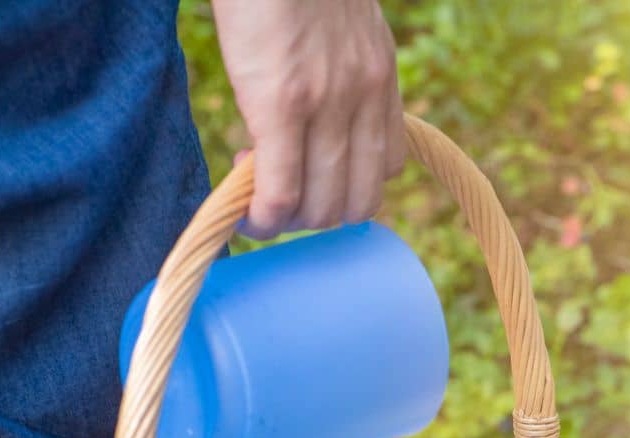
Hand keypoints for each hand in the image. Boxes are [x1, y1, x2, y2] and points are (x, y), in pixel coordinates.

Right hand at [212, 0, 405, 238]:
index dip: (346, 189)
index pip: (385, 170)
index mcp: (381, 79)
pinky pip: (281, 191)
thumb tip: (323, 106)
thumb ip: (346, 69)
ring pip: (322, 207)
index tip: (309, 175)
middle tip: (277, 193)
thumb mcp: (345, 26)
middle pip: (357, 203)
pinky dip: (264, 216)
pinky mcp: (281, 105)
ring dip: (287, 219)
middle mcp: (364, 98)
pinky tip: (244, 208)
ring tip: (256, 194)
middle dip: (315, 214)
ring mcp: (326, 105)